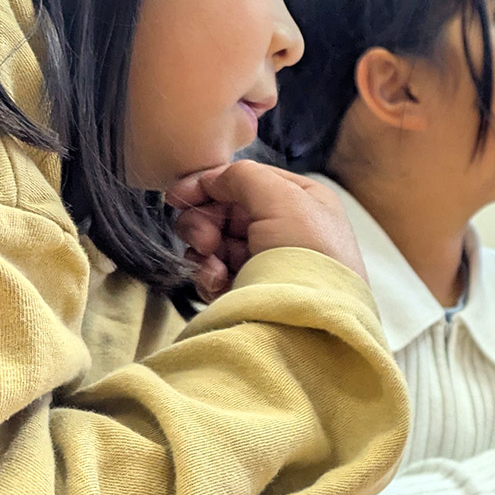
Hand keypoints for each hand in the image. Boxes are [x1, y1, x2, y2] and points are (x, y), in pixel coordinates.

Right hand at [166, 160, 366, 300]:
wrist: (317, 318)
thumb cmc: (309, 252)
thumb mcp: (282, 198)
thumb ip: (243, 176)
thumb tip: (212, 179)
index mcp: (301, 199)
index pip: (245, 181)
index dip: (208, 185)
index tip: (177, 197)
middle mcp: (286, 227)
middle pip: (225, 212)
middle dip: (204, 222)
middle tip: (204, 240)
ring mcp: (268, 260)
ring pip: (216, 243)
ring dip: (204, 252)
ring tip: (214, 267)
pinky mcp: (253, 289)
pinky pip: (217, 274)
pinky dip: (210, 276)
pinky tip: (218, 284)